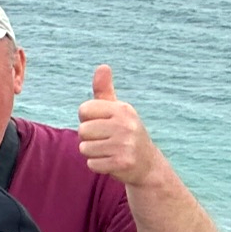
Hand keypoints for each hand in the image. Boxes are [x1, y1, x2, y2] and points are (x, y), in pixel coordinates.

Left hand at [77, 65, 160, 186]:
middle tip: (107, 140)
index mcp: (122, 109)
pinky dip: (98, 165)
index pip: (84, 110)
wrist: (147, 165)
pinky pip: (91, 164)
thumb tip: (102, 66)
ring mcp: (125, 144)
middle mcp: (125, 124)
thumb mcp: (117, 111)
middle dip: (89, 138)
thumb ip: (104, 91)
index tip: (102, 124)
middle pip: (82, 130)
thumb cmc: (125, 133)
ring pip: (84, 148)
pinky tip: (112, 162)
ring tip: (110, 151)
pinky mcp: (122, 162)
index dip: (87, 120)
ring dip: (93, 153)